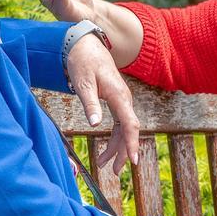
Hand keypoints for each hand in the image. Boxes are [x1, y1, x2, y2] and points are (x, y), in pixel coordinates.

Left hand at [64, 33, 140, 173]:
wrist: (86, 44)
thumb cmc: (84, 62)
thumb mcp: (83, 83)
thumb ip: (90, 104)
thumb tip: (95, 125)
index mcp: (118, 95)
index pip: (130, 125)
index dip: (132, 144)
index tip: (133, 161)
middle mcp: (124, 99)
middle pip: (128, 130)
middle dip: (123, 152)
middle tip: (113, 171)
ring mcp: (121, 100)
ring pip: (123, 128)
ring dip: (115, 147)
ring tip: (102, 164)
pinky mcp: (116, 100)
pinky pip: (119, 123)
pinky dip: (113, 137)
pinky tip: (105, 148)